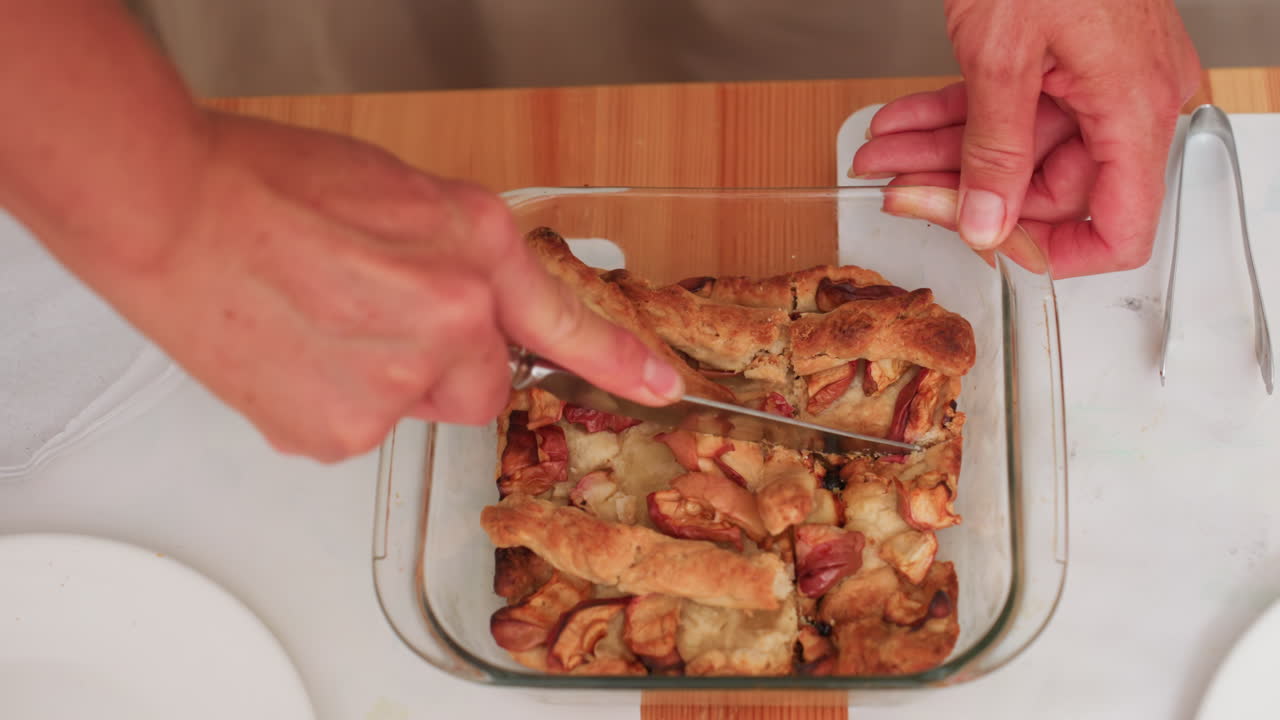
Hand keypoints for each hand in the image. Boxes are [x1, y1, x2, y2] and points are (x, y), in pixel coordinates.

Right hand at [93, 111, 682, 460]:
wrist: (173, 210)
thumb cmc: (270, 184)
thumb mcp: (402, 196)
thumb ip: (456, 259)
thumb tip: (467, 308)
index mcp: (476, 249)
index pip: (563, 323)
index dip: (618, 362)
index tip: (660, 388)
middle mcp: (452, 321)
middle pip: (477, 382)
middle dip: (443, 361)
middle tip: (372, 312)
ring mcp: (399, 384)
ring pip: (413, 405)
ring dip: (381, 378)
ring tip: (317, 319)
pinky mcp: (343, 432)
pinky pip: (358, 429)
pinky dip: (332, 400)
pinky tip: (294, 349)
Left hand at [850, 0, 1200, 277]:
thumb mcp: (1004, 55)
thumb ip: (994, 150)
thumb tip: (986, 226)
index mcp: (1134, 111)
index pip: (1117, 229)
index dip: (1050, 251)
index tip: (987, 246)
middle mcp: (1123, 102)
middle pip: (1043, 187)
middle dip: (959, 188)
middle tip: (897, 189)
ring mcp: (1091, 82)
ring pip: (1011, 147)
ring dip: (937, 154)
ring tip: (879, 157)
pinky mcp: (1058, 63)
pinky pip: (1004, 108)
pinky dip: (948, 116)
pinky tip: (898, 124)